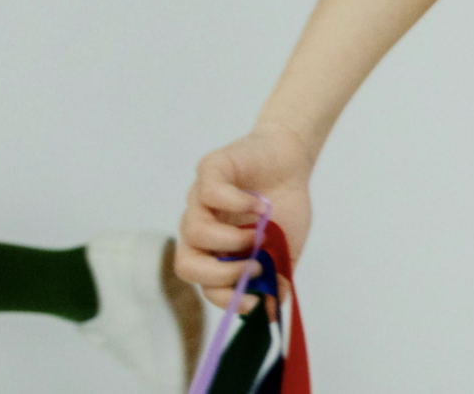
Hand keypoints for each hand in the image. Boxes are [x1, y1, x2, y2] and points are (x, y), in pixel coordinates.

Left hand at [175, 125, 314, 315]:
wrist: (289, 163)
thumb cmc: (283, 209)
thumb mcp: (285, 251)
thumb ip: (276, 279)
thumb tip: (270, 311)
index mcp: (214, 251)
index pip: (201, 284)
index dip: (225, 298)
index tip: (256, 300)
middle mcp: (199, 227)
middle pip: (185, 265)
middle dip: (220, 275)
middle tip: (255, 265)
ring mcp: (199, 199)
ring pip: (194, 231)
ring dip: (233, 240)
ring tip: (260, 233)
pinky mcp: (209, 170)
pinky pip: (210, 193)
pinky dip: (241, 204)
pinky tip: (262, 206)